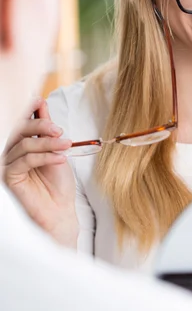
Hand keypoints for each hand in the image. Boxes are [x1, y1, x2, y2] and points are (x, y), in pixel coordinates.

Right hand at [2, 98, 77, 247]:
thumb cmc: (58, 184)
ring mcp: (7, 165)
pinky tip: (60, 158)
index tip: (38, 100)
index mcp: (21, 145)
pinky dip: (45, 156)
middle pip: (19, 130)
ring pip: (25, 145)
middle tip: (60, 130)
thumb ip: (46, 129)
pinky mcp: (9, 177)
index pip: (20, 123)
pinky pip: (26, 160)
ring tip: (66, 146)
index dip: (26, 110)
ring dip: (49, 144)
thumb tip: (40, 102)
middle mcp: (10, 153)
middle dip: (41, 125)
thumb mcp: (56, 150)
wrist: (60, 211)